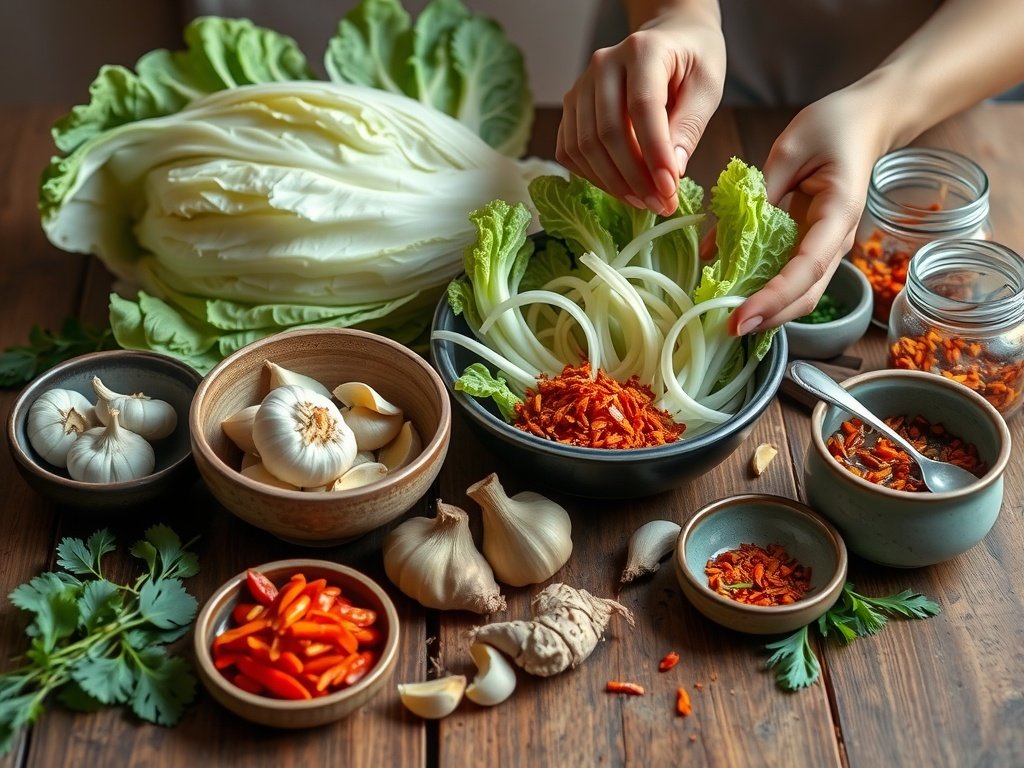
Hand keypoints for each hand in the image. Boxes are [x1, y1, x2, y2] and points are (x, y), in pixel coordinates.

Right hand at [556, 5, 725, 215]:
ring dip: (613, 183)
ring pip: (584, 146)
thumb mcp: (706, 87)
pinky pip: (571, 151)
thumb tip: (672, 173)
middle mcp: (603, 65)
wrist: (669, 38)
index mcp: (642, 50)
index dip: (654, 153)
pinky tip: (621, 187)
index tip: (669, 188)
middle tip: (660, 204)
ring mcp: (581, 86)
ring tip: (644, 201)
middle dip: (634, 177)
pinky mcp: (572, 108)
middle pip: (607, 132)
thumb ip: (689, 127)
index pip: (642, 108)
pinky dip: (593, 177)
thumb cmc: (692, 61)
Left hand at [729, 83, 893, 334]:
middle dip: (769, 317)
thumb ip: (755, 196)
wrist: (867, 123)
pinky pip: (794, 279)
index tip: (742, 317)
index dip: (774, 297)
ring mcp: (829, 247)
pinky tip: (740, 299)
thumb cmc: (833, 127)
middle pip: (807, 293)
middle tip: (726, 330)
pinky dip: (770, 294)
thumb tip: (714, 247)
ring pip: (803, 294)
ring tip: (729, 321)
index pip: (806, 267)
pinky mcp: (815, 247)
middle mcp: (838, 239)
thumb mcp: (788, 150)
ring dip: (769, 312)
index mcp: (838, 213)